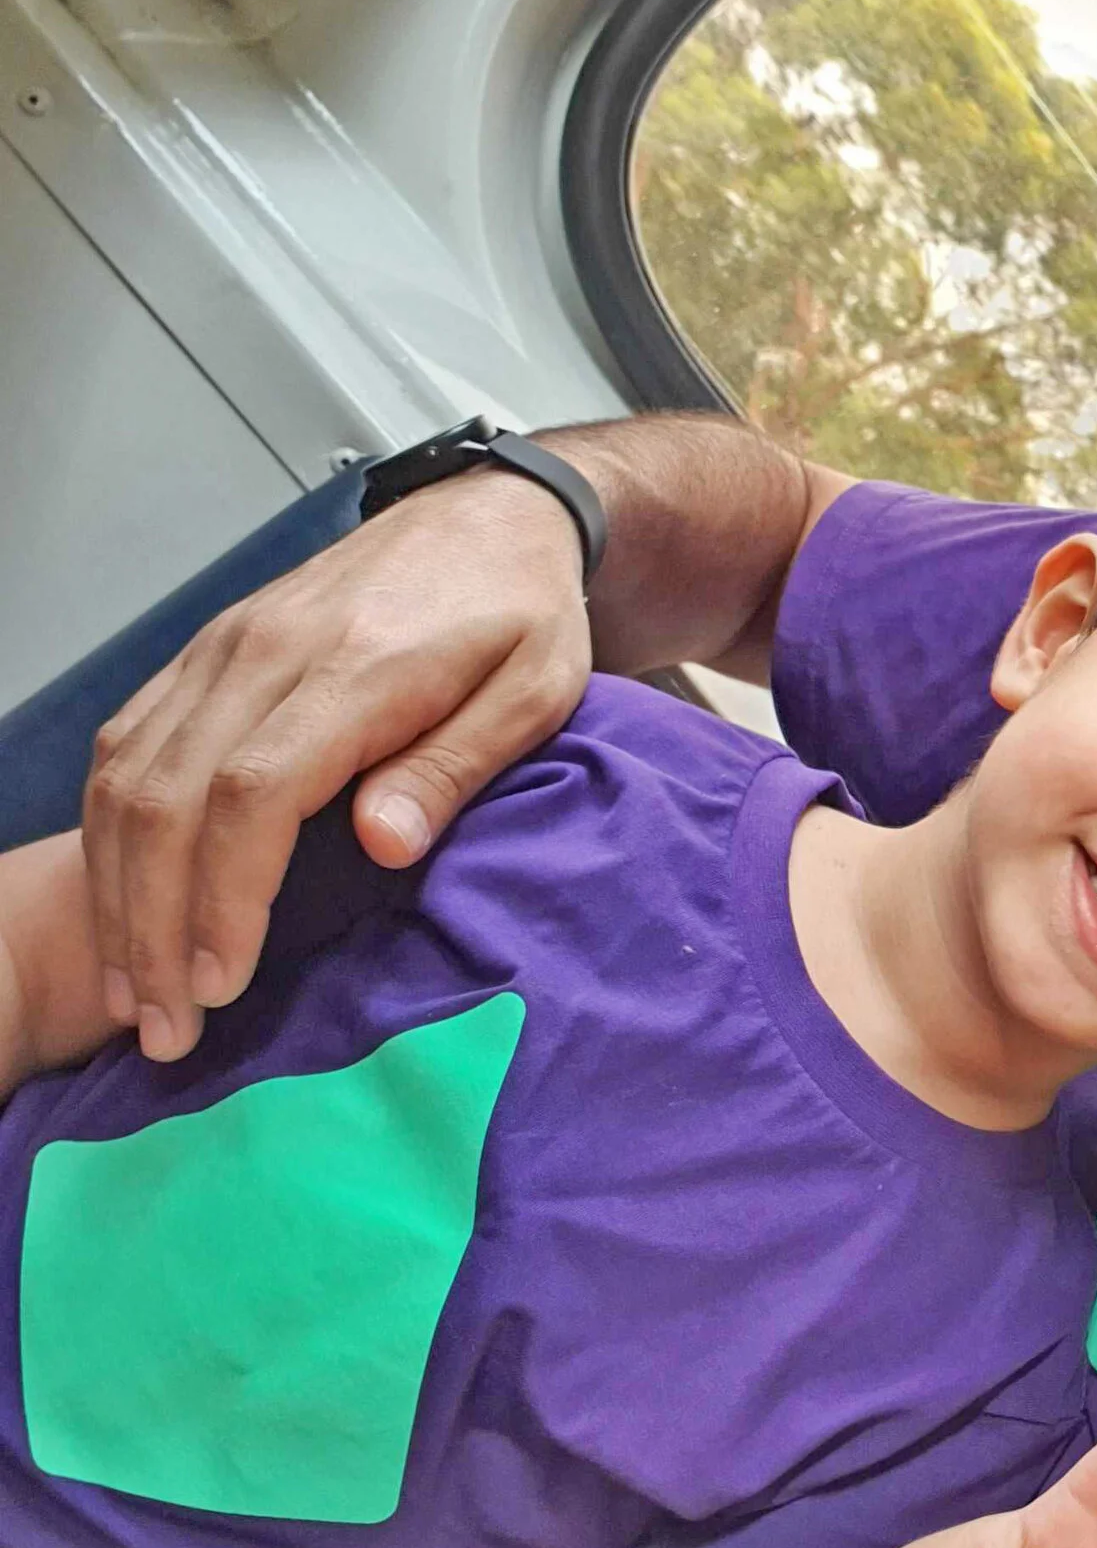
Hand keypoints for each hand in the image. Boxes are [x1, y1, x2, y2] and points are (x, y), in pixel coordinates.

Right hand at [82, 468, 590, 1060]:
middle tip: (161, 1030)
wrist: (489, 517)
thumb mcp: (535, 689)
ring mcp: (222, 650)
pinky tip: (123, 906)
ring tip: (129, 994)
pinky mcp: (205, 655)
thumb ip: (456, 763)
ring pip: (125, 777)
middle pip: (165, 799)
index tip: (220, 985)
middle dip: (150, 926)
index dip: (224, 898)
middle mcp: (262, 654)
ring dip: (116, 893)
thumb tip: (382, 843)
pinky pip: (127, 744)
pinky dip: (109, 834)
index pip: (253, 793)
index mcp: (351, 669)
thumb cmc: (521, 614)